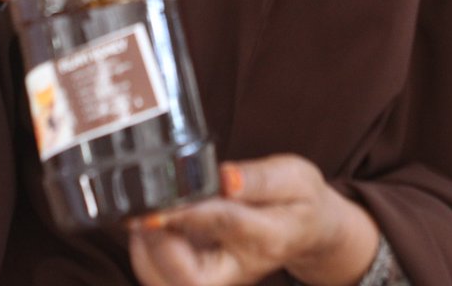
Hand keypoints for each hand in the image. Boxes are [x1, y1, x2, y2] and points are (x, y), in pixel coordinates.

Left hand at [128, 156, 378, 285]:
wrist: (308, 230)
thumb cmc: (299, 200)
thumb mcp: (293, 176)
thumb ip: (258, 178)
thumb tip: (225, 176)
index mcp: (268, 237)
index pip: (222, 224)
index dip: (185, 213)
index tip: (154, 204)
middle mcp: (240, 267)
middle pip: (188, 278)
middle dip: (156, 246)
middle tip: (143, 209)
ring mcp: (218, 278)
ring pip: (167, 283)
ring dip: (145, 251)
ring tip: (145, 212)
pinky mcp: (200, 277)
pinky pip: (161, 277)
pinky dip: (146, 253)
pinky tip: (152, 223)